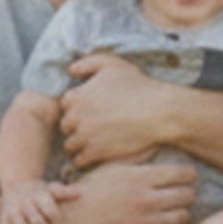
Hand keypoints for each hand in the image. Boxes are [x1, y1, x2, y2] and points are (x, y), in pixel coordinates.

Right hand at [0, 178, 68, 223]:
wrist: (17, 187)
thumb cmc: (41, 193)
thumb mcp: (53, 190)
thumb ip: (65, 193)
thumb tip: (80, 194)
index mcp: (39, 194)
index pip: (50, 210)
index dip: (58, 223)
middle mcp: (24, 201)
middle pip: (37, 221)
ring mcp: (12, 210)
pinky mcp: (4, 219)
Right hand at [56, 159, 196, 223]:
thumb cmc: (89, 192)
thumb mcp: (109, 168)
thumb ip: (135, 157)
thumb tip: (156, 144)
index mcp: (140, 178)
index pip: (184, 174)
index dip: (188, 174)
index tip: (186, 176)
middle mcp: (147, 201)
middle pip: (188, 195)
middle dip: (187, 192)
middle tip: (183, 192)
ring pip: (182, 216)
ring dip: (180, 212)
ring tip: (172, 208)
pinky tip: (159, 223)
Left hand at [59, 51, 171, 168]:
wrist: (158, 111)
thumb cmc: (138, 86)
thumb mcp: (112, 64)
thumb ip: (88, 63)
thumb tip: (71, 70)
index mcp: (77, 96)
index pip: (64, 104)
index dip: (76, 106)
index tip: (87, 109)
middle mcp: (77, 117)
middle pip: (65, 125)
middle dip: (75, 126)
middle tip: (90, 126)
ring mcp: (85, 136)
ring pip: (70, 145)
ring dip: (78, 143)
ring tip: (91, 142)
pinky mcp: (96, 153)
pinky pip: (80, 160)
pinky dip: (84, 159)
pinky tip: (95, 154)